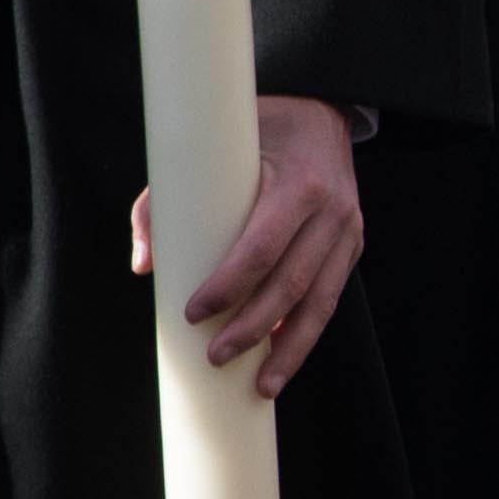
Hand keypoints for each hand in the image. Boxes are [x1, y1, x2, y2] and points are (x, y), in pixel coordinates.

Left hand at [126, 95, 367, 398]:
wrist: (321, 111)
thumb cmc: (254, 133)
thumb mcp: (206, 152)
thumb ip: (165, 205)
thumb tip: (146, 265)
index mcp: (298, 184)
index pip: (261, 248)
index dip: (228, 288)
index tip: (193, 313)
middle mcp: (332, 210)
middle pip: (292, 284)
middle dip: (254, 329)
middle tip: (216, 357)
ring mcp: (349, 229)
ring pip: (321, 302)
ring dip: (290, 349)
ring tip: (263, 387)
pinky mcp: (353, 244)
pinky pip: (330, 297)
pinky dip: (306, 331)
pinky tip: (284, 361)